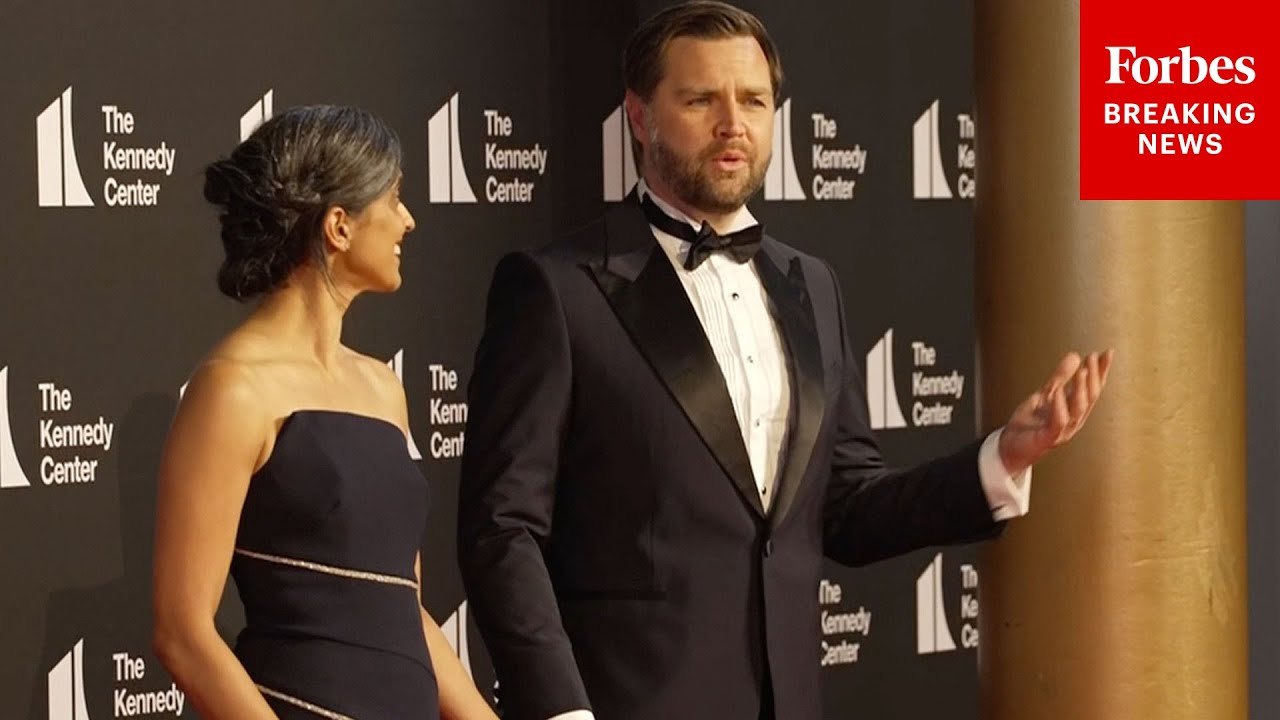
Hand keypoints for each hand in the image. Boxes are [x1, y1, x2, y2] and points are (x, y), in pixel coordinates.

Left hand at [997, 350, 1112, 475]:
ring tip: (1082, 371)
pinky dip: (1059, 407)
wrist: (1011, 447)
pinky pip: (1058, 422)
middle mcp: (1073, 421)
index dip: (1101, 371)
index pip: (1093, 388)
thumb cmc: (1030, 424)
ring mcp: (1062, 430)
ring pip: (1078, 410)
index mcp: (1074, 410)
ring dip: (1080, 389)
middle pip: (1090, 398)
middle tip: (1093, 358)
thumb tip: (1075, 356)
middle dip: (1094, 377)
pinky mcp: (1048, 438)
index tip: (1108, 353)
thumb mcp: (1045, 394)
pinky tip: (1057, 392)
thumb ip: (1060, 377)